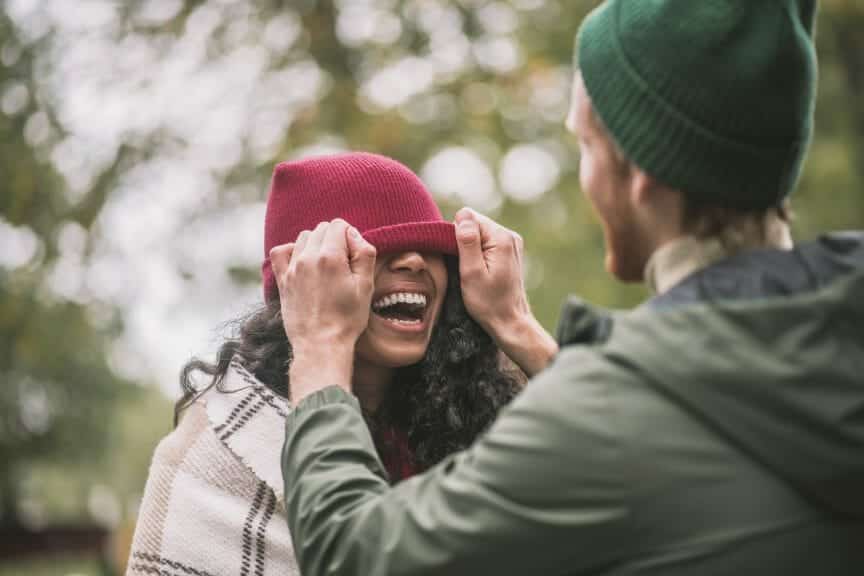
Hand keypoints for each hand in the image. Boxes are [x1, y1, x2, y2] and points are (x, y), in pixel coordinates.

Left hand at [269, 219, 376, 400]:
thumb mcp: (366, 286)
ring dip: (316, 244)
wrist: (321, 344)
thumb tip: (353, 235)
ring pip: (303, 238)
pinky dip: (291, 251)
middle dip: (335, 239)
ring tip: (326, 265)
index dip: (350, 236)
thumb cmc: (347, 318)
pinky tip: (302, 262)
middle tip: (344, 263)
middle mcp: (308, 257)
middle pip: (321, 229)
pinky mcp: (282, 280)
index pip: (339, 225)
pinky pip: (280, 252)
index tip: (354, 256)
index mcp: (330, 256)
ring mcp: (292, 268)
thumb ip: (364, 253)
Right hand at [455, 208, 557, 376]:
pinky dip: (479, 254)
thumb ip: (467, 242)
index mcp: (501, 238)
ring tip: (475, 272)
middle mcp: (510, 236)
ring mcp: (512, 243)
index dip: (457, 237)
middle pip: (475, 223)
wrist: (510, 321)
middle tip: (467, 268)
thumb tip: (462, 215)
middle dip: (465, 243)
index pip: (468, 217)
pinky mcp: (510, 251)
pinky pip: (487, 242)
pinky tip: (482, 271)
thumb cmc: (489, 302)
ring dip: (472, 250)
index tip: (461, 260)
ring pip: (480, 233)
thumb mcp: (471, 273)